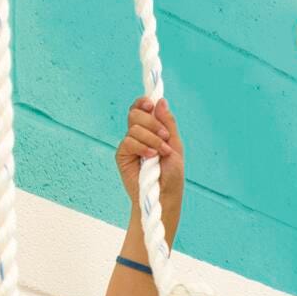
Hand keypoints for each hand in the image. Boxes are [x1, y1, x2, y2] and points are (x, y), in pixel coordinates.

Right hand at [115, 95, 183, 238]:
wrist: (165, 195)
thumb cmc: (172, 173)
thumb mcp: (175, 144)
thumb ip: (167, 123)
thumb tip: (159, 100)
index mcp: (150, 129)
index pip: (141, 108)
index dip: (143, 102)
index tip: (150, 104)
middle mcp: (137, 135)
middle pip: (135, 113)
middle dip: (152, 123)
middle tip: (164, 137)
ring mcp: (129, 145)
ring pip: (134, 127)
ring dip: (152, 138)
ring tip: (161, 153)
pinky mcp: (122, 156)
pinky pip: (129, 141)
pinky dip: (142, 147)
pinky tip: (151, 157)